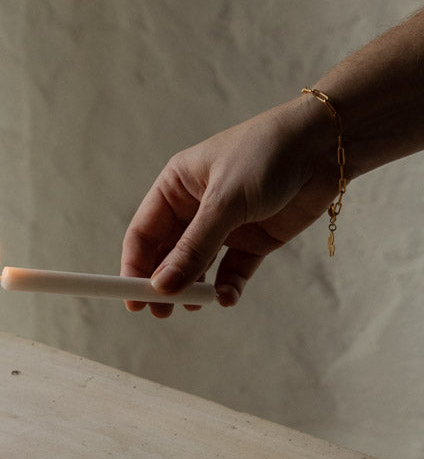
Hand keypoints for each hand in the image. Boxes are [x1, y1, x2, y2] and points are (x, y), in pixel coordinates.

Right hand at [121, 98, 339, 315]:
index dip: (134, 266)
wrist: (326, 145)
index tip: (132, 299)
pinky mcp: (254, 240)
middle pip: (167, 255)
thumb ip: (194, 248)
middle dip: (162, 284)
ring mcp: (225, 226)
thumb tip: (162, 287)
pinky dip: (227, 287)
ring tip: (195, 304)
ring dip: (194, 287)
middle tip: (161, 312)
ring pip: (198, 267)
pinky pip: (232, 271)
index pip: (144, 233)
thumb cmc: (267, 156)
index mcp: (176, 186)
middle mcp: (195, 207)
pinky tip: (226, 297)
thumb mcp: (224, 202)